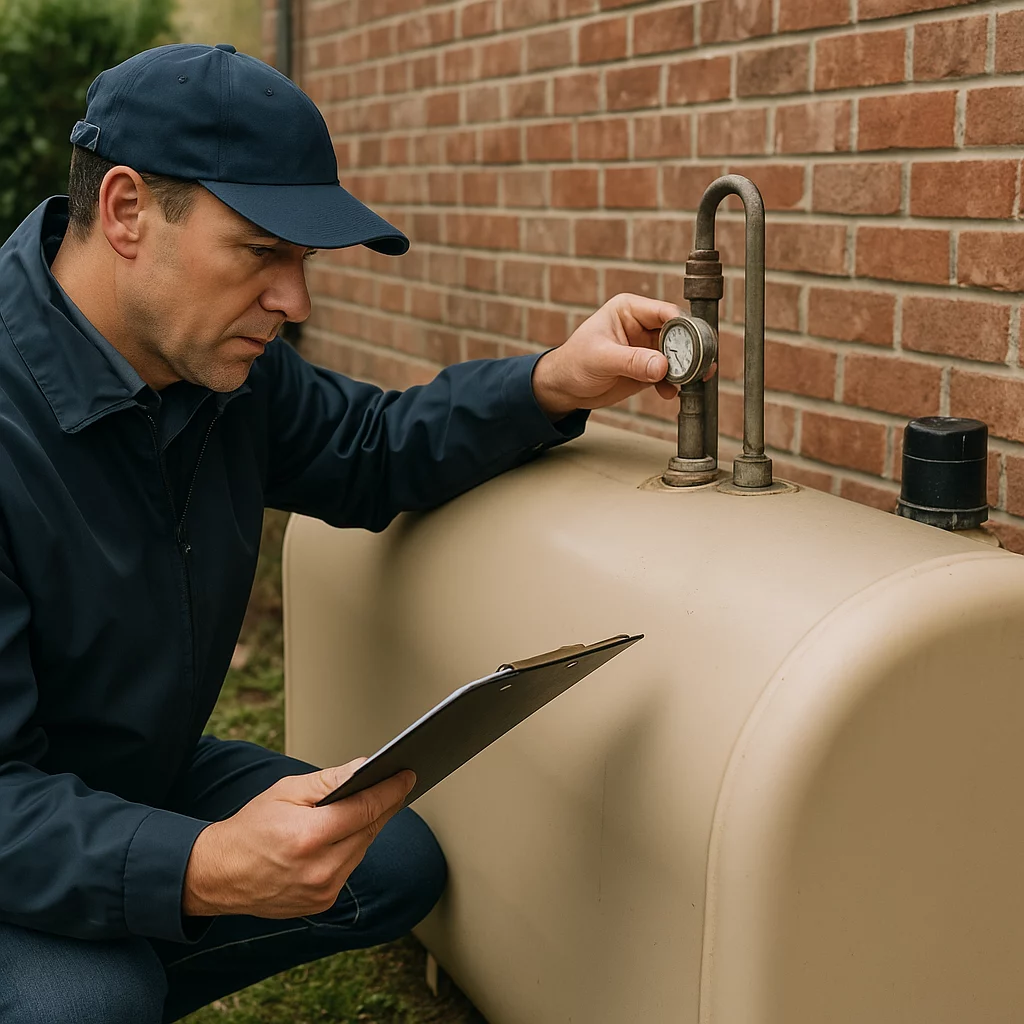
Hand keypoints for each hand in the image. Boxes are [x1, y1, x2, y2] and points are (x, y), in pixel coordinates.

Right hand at [182, 760, 414, 917]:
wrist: (220, 875)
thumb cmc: (250, 828)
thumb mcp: (285, 792)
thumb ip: (328, 781)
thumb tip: (363, 768)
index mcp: (308, 837)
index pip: (365, 809)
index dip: (390, 790)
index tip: (407, 775)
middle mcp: (319, 869)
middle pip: (369, 829)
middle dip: (384, 805)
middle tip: (396, 783)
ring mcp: (322, 890)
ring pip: (363, 849)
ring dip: (369, 827)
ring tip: (373, 804)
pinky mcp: (322, 903)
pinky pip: (350, 867)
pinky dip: (352, 848)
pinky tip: (349, 833)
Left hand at [531, 293, 711, 419]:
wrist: (565, 388)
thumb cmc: (574, 363)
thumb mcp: (601, 359)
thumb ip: (632, 361)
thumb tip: (661, 366)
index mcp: (630, 310)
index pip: (666, 313)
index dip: (683, 327)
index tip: (694, 345)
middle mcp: (642, 325)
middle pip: (678, 334)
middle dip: (689, 351)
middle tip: (698, 368)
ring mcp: (647, 347)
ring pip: (678, 355)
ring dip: (685, 369)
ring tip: (690, 383)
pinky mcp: (648, 368)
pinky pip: (669, 374)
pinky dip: (674, 384)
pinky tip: (671, 393)